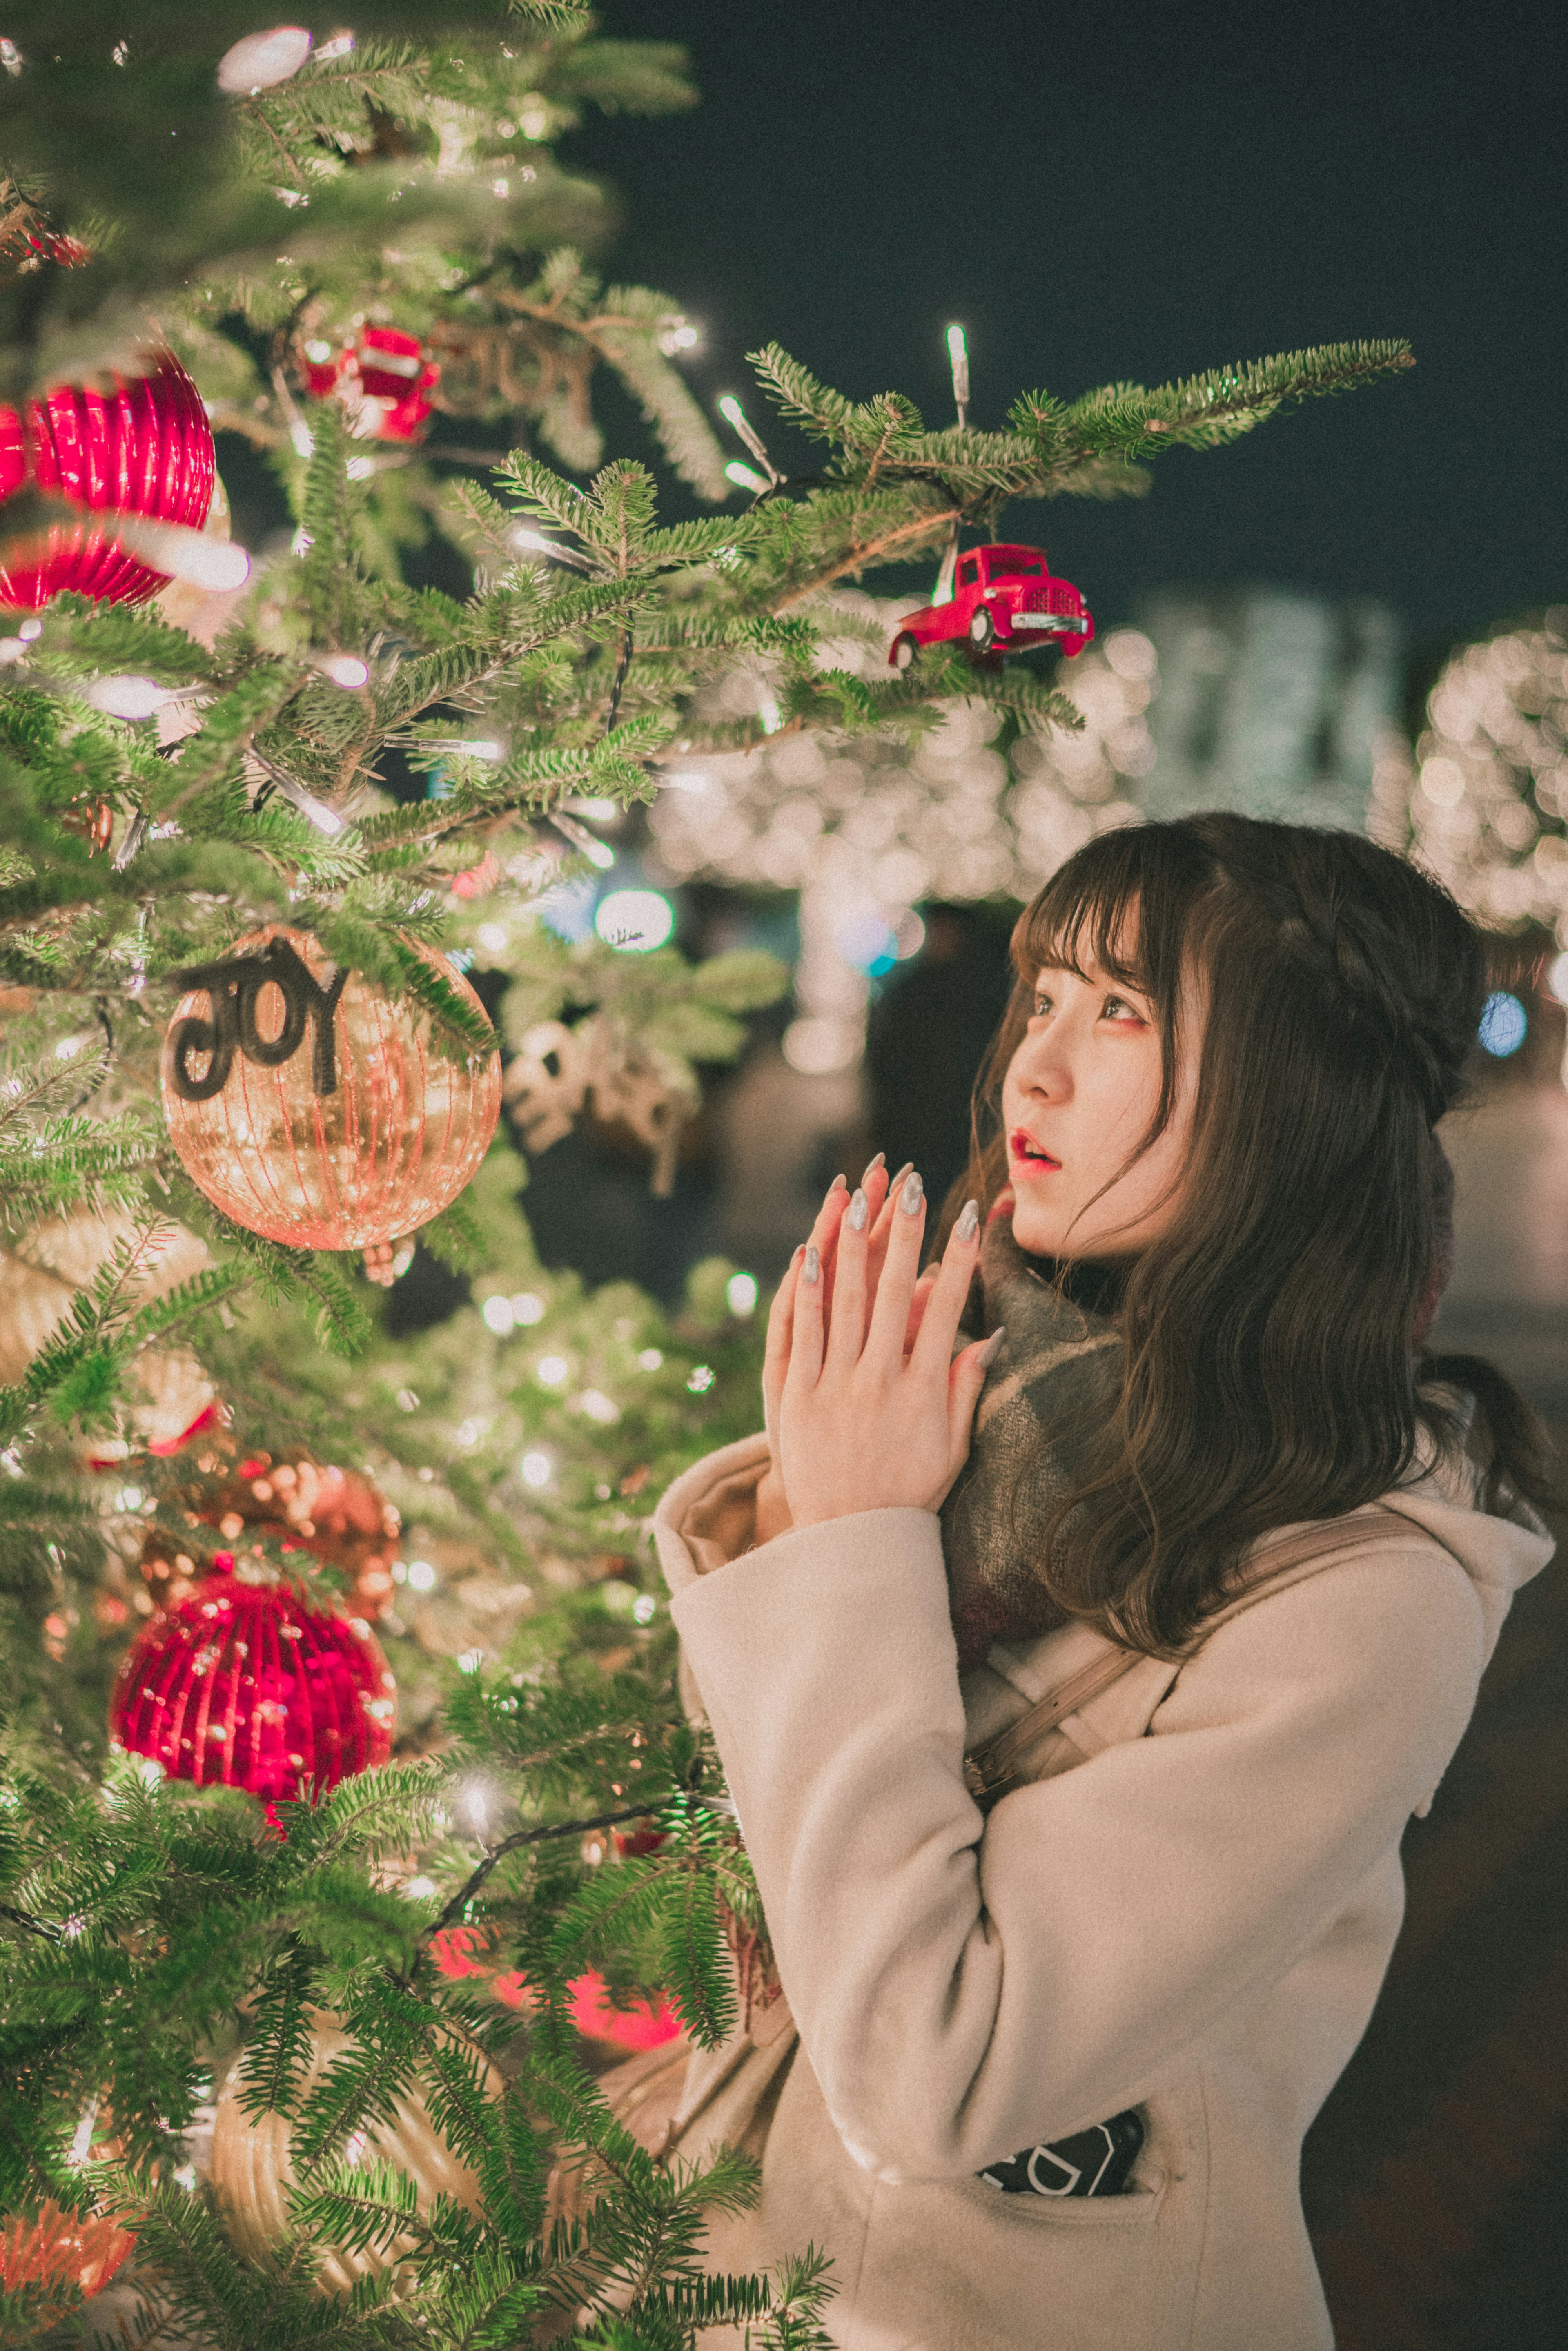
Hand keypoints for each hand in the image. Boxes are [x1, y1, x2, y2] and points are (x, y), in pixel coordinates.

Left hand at [770, 1165, 999, 1528]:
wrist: (850, 1540)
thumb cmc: (908, 1493)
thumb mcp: (952, 1448)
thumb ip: (967, 1390)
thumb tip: (992, 1337)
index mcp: (924, 1392)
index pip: (946, 1309)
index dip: (959, 1258)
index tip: (970, 1215)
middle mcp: (881, 1382)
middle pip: (892, 1292)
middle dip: (904, 1233)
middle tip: (912, 1184)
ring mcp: (836, 1387)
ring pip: (844, 1303)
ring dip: (852, 1246)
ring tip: (858, 1197)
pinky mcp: (798, 1398)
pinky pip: (801, 1334)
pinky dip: (806, 1292)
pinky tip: (808, 1252)